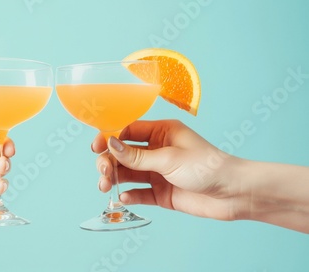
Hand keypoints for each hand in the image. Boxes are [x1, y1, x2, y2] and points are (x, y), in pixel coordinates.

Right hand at [92, 120, 240, 220]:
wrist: (232, 194)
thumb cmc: (207, 166)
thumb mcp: (169, 158)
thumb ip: (137, 155)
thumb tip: (110, 144)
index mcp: (162, 132)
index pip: (128, 131)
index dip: (110, 137)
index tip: (96, 147)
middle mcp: (158, 151)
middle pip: (124, 154)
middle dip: (110, 161)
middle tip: (104, 172)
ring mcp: (158, 172)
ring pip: (128, 173)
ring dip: (115, 179)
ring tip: (106, 186)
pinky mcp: (161, 193)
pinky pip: (139, 193)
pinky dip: (129, 195)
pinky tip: (124, 198)